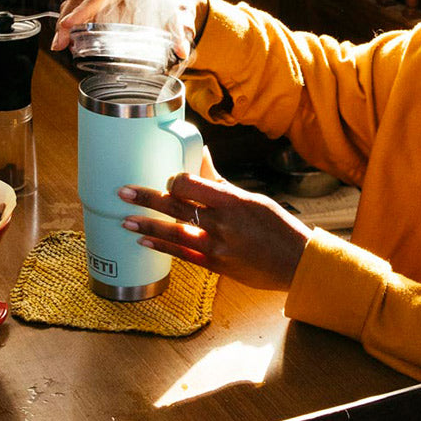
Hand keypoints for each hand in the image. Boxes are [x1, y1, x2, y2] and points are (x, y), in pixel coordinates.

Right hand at [51, 0, 207, 59]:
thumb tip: (182, 51)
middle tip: (58, 44)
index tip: (68, 26)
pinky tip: (68, 34)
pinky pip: (83, 0)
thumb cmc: (176, 3)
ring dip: (65, 19)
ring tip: (59, 44)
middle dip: (67, 20)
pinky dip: (73, 16)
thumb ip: (179, 34)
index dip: (82, 12)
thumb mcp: (178, 17)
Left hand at [119, 149, 310, 290]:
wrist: (297, 263)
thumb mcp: (252, 198)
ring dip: (147, 226)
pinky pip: (183, 255)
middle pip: (176, 207)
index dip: (173, 180)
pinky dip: (162, 247)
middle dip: (147, 199)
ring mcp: (218, 247)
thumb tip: (200, 154)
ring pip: (174, 233)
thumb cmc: (278, 227)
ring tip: (125, 220)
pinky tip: (145, 242)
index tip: (167, 179)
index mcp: (233, 201)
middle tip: (123, 192)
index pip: (191, 185)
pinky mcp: (216, 266)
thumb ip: (219, 180)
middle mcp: (223, 224)